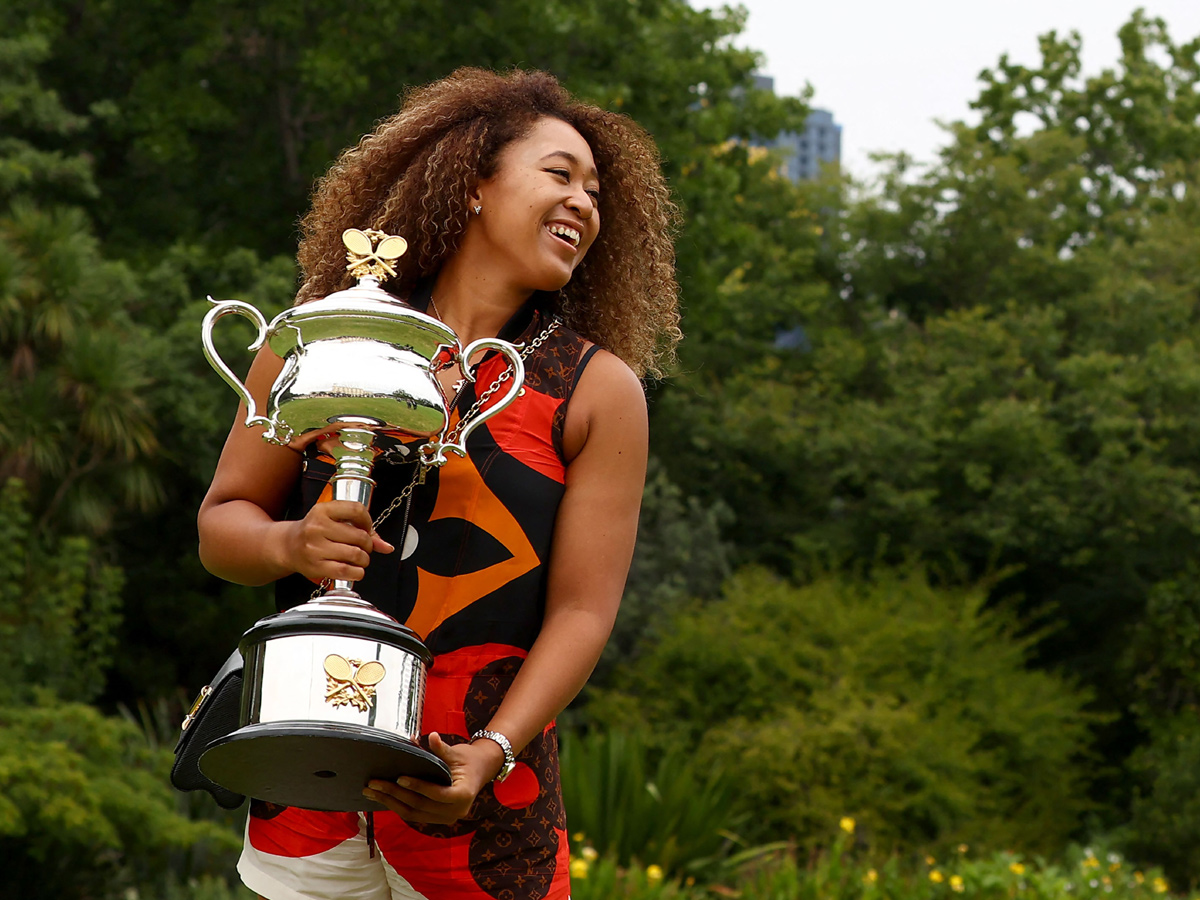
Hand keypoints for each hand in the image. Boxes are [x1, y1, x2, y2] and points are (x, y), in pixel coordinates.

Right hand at [280, 500, 392, 582]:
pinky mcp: (315, 567)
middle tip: (364, 547)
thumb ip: (362, 529)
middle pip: (359, 536)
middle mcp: (317, 527)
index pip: (357, 510)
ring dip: (364, 560)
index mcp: (322, 510)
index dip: (368, 521)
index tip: (367, 529)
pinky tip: (355, 570)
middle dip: (368, 545)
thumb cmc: (315, 532)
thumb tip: (386, 546)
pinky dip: (357, 573)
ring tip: (359, 559)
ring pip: (355, 555)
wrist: (288, 546)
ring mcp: (315, 548)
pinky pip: (346, 571)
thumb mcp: (334, 521)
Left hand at [362, 733, 504, 823]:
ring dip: (391, 803)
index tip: (399, 778)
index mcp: (463, 795)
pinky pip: (414, 815)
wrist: (480, 771)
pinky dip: (398, 806)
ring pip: (414, 814)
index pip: (437, 794)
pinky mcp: (437, 819)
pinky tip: (383, 797)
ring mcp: (446, 818)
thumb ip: (442, 749)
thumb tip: (431, 737)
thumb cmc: (469, 760)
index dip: (417, 787)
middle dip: (394, 795)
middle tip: (373, 784)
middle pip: (420, 806)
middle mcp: (455, 812)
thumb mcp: (457, 753)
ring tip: (372, 792)